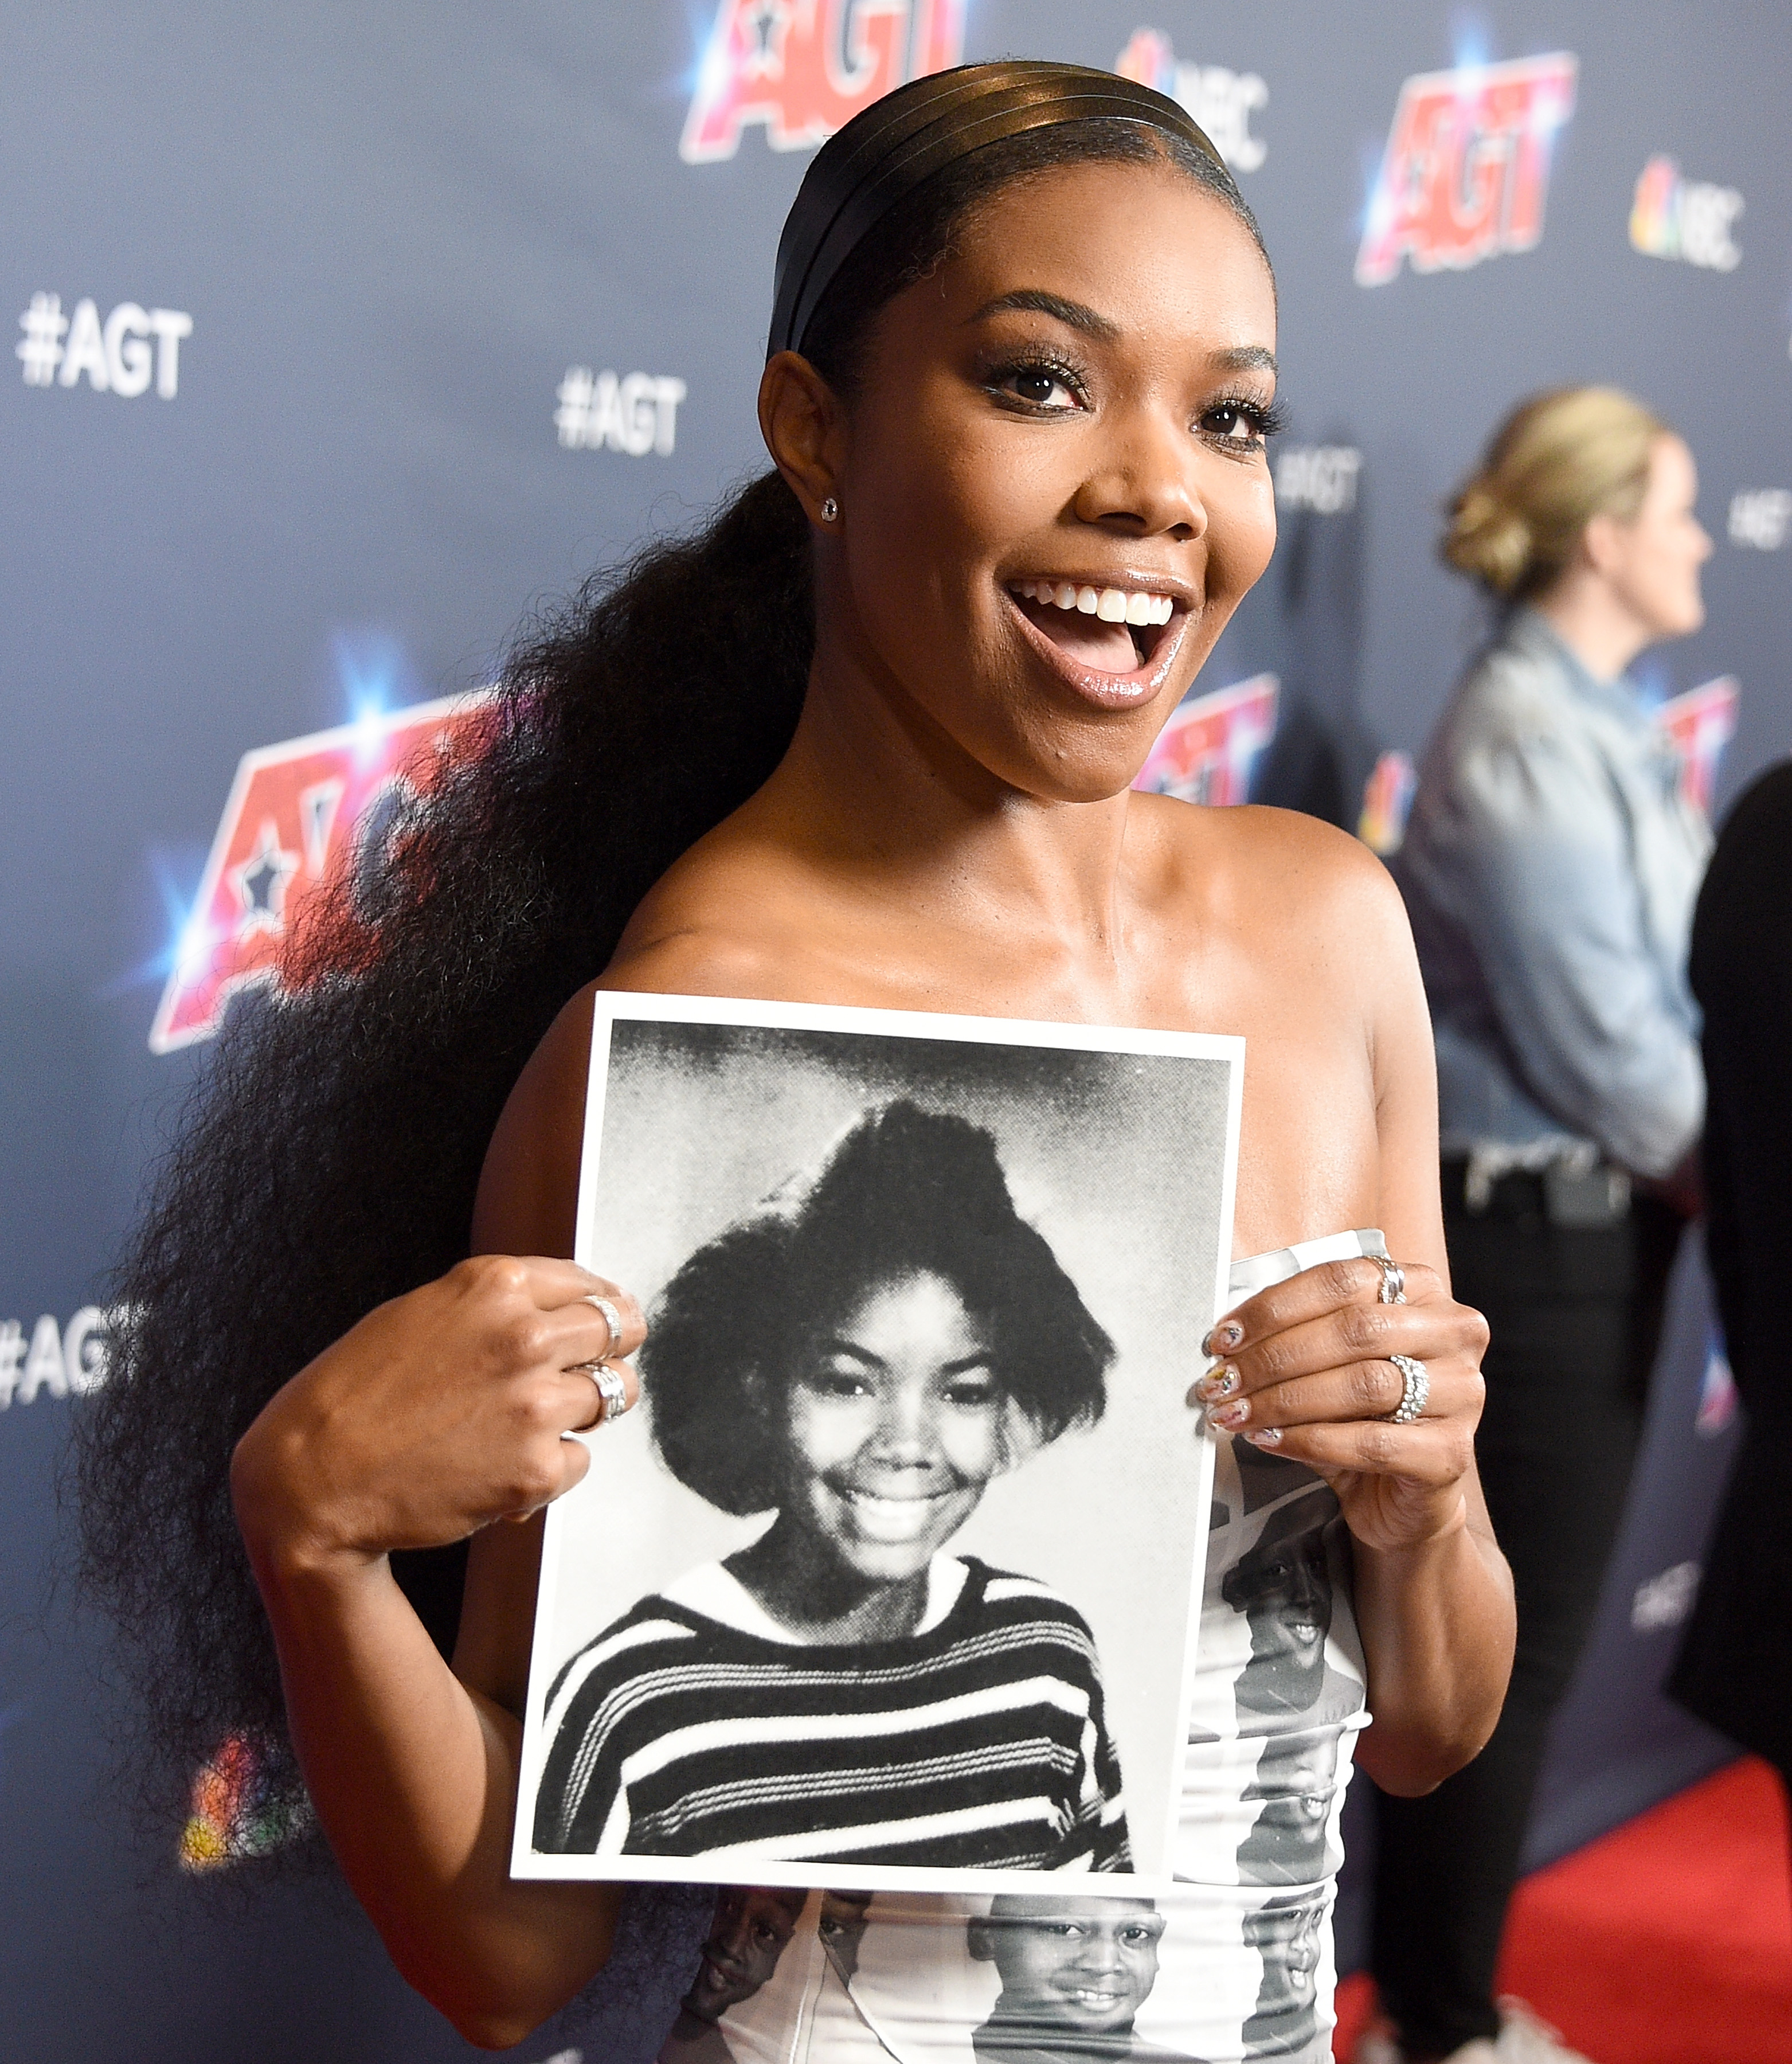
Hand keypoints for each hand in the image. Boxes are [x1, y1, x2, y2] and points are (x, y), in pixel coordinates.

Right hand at [230, 1256, 644, 1574]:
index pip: (592, 1287)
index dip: (606, 1307)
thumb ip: (496, 1304)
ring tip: (532, 1424)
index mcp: (495, 1286)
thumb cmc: (356, 1395)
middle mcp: (524, 1337)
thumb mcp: (423, 1313)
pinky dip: (551, 1468)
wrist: (313, 1479)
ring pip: (613, 1396)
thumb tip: (567, 1307)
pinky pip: (579, 1461)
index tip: (612, 1320)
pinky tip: (500, 1467)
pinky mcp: (534, 1470)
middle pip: (621, 1332)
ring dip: (584, 1410)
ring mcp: (534, 1405)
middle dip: (612, 1352)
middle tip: (596, 1370)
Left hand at [1189, 1257, 1487, 1554]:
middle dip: (1275, 1357)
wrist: (1400, 1499)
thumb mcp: (1328, 1363)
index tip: (1224, 1337)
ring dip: (1285, 1400)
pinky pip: (1371, 1441)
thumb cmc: (1360, 1417)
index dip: (1274, 1308)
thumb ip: (1293, 1338)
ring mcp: (1462, 1392)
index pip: (1340, 1281)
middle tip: (1223, 1381)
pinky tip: (1270, 1440)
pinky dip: (1310, 1441)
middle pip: (1353, 1330)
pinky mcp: (1452, 1452)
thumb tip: (1226, 1338)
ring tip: (1237, 1412)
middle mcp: (1452, 1333)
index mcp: (1422, 1291)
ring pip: (1363, 1384)